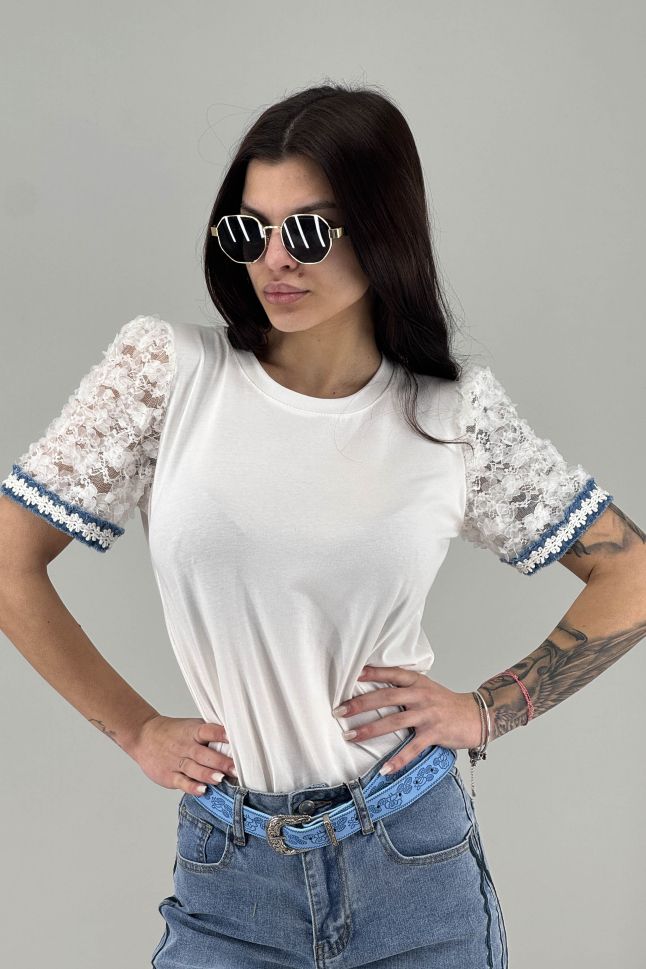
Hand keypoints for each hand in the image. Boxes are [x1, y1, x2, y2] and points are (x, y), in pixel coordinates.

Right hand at [130, 715, 236, 794]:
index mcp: (193, 732)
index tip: (233, 737)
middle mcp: (186, 746)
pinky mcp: (170, 776)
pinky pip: (182, 782)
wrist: (144, 736)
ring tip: (221, 778)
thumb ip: (210, 735)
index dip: (220, 734)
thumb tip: (237, 741)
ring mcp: (177, 762)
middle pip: (204, 754)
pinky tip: (203, 790)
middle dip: (221, 762)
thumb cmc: (174, 733)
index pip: (208, 731)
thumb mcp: (191, 727)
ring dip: (208, 775)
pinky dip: (192, 787)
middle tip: (236, 768)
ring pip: (194, 769)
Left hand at [333, 665, 482, 773]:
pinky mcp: (434, 733)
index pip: (391, 674)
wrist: (476, 715)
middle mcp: (420, 696)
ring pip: (394, 722)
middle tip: (339, 711)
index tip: (352, 675)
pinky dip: (398, 760)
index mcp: (417, 682)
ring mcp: (427, 715)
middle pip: (385, 697)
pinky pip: (412, 748)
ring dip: (370, 730)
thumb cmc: (446, 703)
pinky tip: (385, 769)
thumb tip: (376, 691)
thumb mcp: (426, 688)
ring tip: (351, 736)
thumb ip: (405, 688)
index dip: (372, 673)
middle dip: (360, 704)